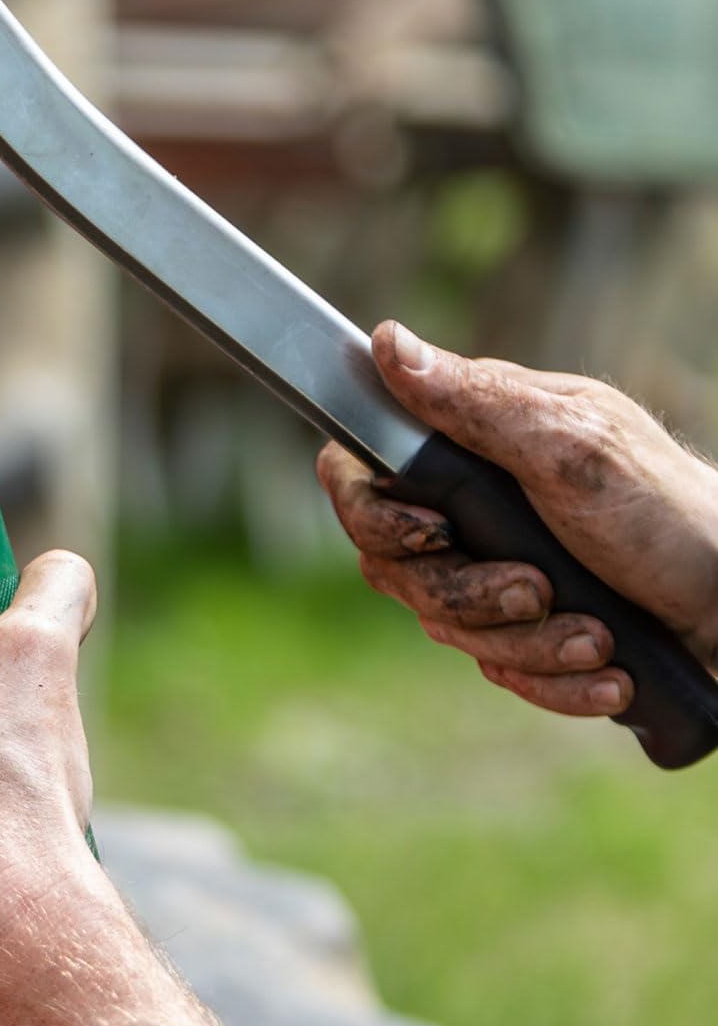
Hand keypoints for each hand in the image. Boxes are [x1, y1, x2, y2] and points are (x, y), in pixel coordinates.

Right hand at [319, 321, 717, 716]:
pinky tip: (607, 675)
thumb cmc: (669, 513)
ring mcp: (491, 572)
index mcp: (470, 448)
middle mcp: (470, 509)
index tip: (437, 533)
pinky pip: (497, 671)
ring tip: (597, 637)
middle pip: (393, 567)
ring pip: (445, 627)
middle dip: (468, 595)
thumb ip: (476, 402)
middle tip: (540, 589)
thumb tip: (388, 343)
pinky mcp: (521, 631)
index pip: (356, 475)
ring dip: (527, 644)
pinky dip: (553, 682)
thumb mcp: (571, 446)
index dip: (372, 515)